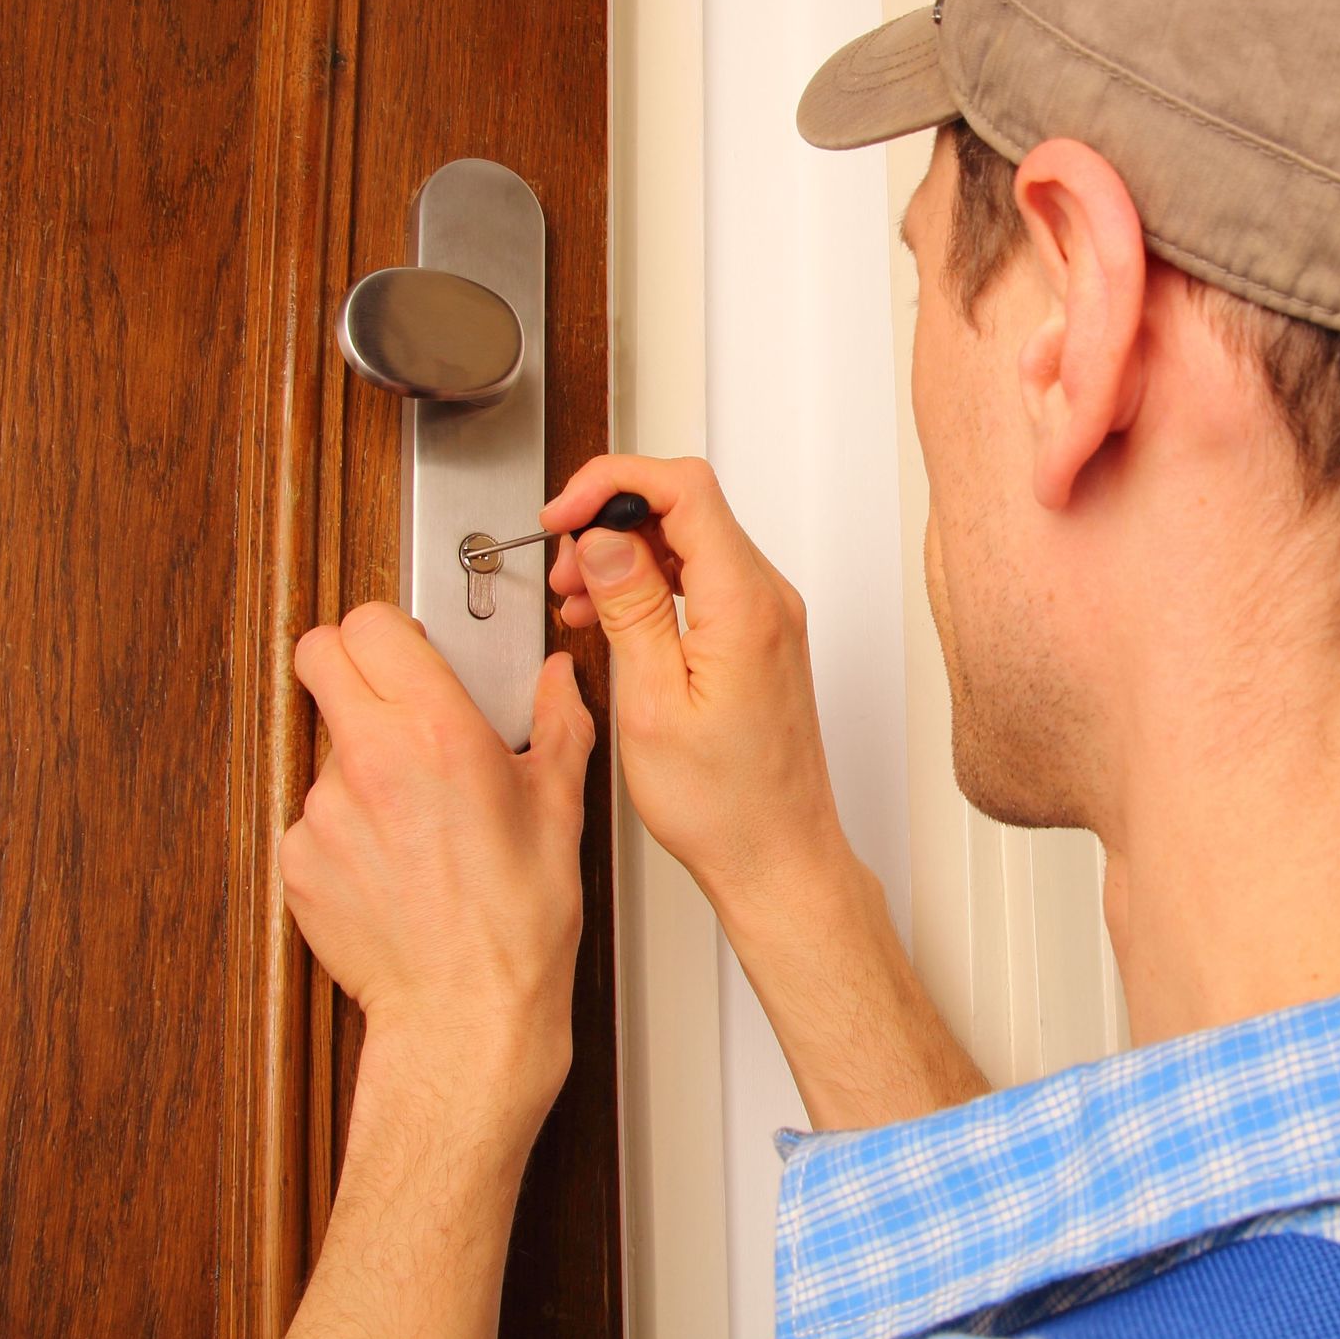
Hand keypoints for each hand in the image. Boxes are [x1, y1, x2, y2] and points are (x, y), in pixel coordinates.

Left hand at [281, 603, 593, 1136]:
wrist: (467, 1012)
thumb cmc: (519, 921)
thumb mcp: (559, 806)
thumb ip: (560, 723)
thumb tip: (559, 680)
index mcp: (436, 731)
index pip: (369, 623)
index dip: (388, 630)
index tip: (406, 649)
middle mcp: (368, 760)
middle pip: (315, 655)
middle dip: (346, 662)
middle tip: (384, 693)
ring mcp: (322, 812)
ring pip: (320, 742)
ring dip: (356, 756)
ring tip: (413, 810)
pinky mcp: (296, 859)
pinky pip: (310, 815)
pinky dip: (344, 824)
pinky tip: (391, 858)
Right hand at [544, 455, 847, 906]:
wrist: (776, 856)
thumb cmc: (725, 805)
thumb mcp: (652, 704)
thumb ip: (631, 608)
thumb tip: (606, 538)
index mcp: (746, 607)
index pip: (685, 489)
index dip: (614, 482)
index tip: (564, 513)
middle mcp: (768, 601)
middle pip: (686, 506)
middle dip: (611, 520)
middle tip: (563, 565)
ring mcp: (767, 617)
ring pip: (689, 542)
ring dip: (626, 555)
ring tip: (577, 598)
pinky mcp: (758, 638)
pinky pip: (701, 580)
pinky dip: (650, 584)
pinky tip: (611, 616)